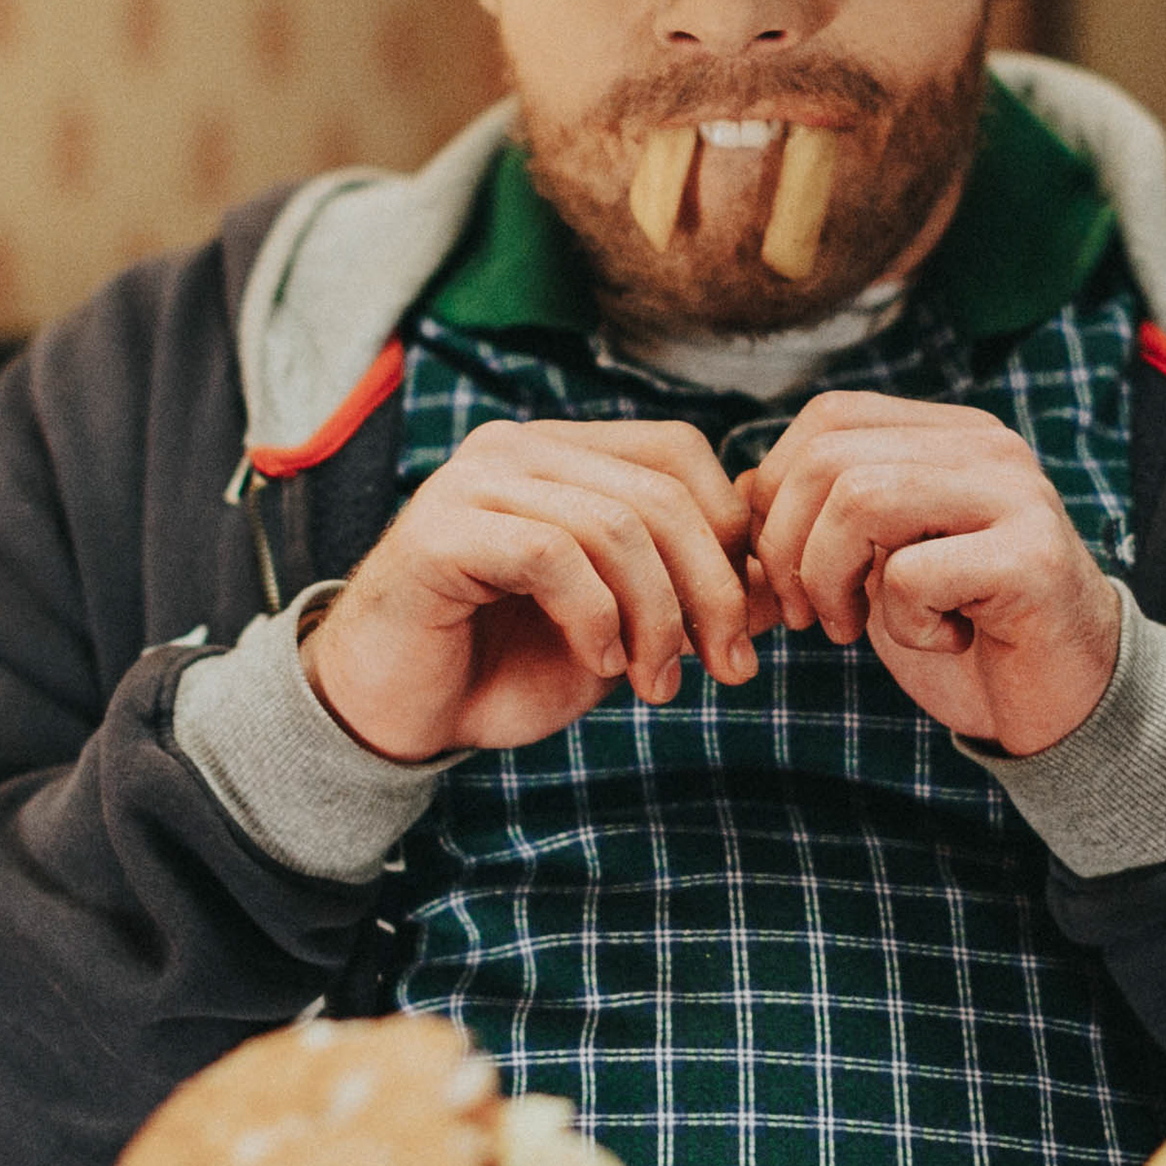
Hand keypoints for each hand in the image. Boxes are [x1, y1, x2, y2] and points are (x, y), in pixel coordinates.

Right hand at [303, 419, 776, 762]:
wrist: (394, 714)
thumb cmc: (502, 666)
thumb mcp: (618, 632)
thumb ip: (683, 597)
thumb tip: (771, 583)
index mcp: (561, 455)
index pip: (677, 451)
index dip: (728, 531)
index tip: (743, 621)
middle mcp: (516, 451)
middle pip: (659, 492)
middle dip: (709, 589)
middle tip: (725, 667)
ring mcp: (473, 484)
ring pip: (614, 525)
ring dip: (656, 618)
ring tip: (655, 683)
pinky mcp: (439, 532)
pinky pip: (551, 554)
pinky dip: (594, 616)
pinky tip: (596, 662)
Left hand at [742, 391, 1119, 754]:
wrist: (1066, 699)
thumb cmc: (963, 628)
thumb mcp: (874, 566)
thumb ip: (816, 523)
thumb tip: (732, 496)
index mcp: (948, 434)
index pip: (828, 417)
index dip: (777, 492)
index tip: (782, 568)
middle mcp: (987, 447)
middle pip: (831, 457)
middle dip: (788, 546)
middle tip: (805, 613)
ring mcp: (1016, 496)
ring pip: (863, 500)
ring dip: (830, 580)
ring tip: (851, 627)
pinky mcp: (1032, 559)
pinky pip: (913, 574)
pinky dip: (902, 623)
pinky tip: (943, 638)